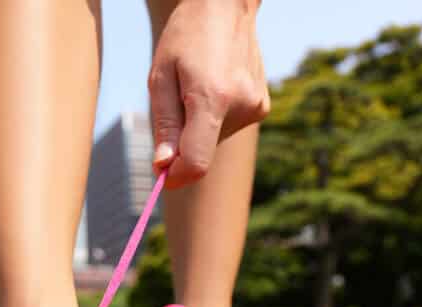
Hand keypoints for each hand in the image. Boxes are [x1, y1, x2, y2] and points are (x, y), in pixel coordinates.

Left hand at [148, 0, 269, 188]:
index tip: (160, 173)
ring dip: (198, 127)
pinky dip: (214, 119)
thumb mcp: (161, 77)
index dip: (175, 176)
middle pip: (202, 152)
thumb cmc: (186, 37)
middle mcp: (241, 106)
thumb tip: (163, 166)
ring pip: (214, 141)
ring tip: (196, 88)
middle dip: (182, 143)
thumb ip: (165, 124)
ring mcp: (256, 107)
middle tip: (175, 105)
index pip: (196, 162)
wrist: (226, 6)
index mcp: (213, 98)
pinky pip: (227, 128)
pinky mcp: (262, 107)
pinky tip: (214, 88)